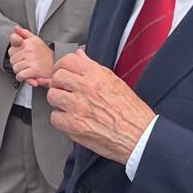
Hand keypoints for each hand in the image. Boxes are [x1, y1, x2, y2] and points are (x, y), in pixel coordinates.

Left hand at [8, 27, 53, 86]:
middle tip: (26, 63)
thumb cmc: (44, 54)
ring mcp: (32, 60)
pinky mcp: (34, 70)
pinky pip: (20, 75)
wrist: (56, 65)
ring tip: (28, 68)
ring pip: (15, 68)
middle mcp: (29, 50)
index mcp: (29, 42)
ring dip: (20, 71)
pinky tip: (27, 75)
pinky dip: (21, 77)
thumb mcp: (36, 40)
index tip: (20, 54)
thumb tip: (15, 28)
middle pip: (12, 59)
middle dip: (17, 62)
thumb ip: (24, 33)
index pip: (11, 47)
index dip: (14, 51)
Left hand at [45, 48, 154, 164]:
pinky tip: (72, 120)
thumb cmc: (132, 112)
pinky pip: (54, 117)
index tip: (62, 72)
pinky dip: (61, 120)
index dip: (61, 66)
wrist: (140, 137)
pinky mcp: (74, 125)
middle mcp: (86, 88)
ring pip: (52, 96)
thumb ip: (93, 68)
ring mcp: (78, 106)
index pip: (68, 60)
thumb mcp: (115, 82)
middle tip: (64, 90)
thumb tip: (80, 56)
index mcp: (97, 75)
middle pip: (57, 77)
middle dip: (59, 84)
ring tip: (69, 106)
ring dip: (58, 101)